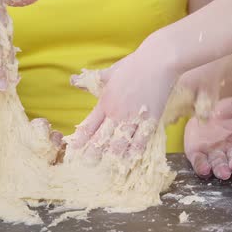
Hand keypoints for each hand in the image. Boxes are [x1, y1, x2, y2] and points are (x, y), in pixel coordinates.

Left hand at [67, 37, 180, 159]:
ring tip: (107, 170)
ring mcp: (133, 117)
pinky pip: (141, 141)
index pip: (89, 126)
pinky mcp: (150, 119)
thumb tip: (74, 80)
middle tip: (87, 167)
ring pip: (120, 143)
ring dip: (113, 157)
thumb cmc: (134, 64)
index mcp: (104, 102)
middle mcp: (116, 112)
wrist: (158, 60)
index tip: (74, 152)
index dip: (81, 140)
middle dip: (94, 154)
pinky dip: (135, 152)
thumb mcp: (110, 72)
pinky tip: (130, 162)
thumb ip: (93, 80)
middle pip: (102, 138)